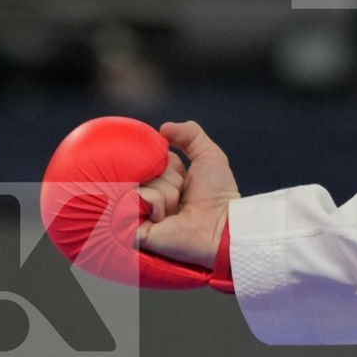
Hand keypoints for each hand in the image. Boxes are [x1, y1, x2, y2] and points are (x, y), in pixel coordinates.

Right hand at [138, 121, 240, 271]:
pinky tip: (166, 219)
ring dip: (167, 194)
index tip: (183, 174)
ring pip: (143, 184)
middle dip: (169, 179)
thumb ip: (190, 134)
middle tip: (183, 196)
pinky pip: (138, 199)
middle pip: (145, 170)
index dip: (167, 163)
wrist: (222, 226)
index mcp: (163, 181)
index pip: (151, 158)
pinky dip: (157, 204)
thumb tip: (163, 127)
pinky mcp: (134, 229)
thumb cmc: (219, 194)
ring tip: (178, 210)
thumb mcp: (209, 155)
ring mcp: (141, 212)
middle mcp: (149, 196)